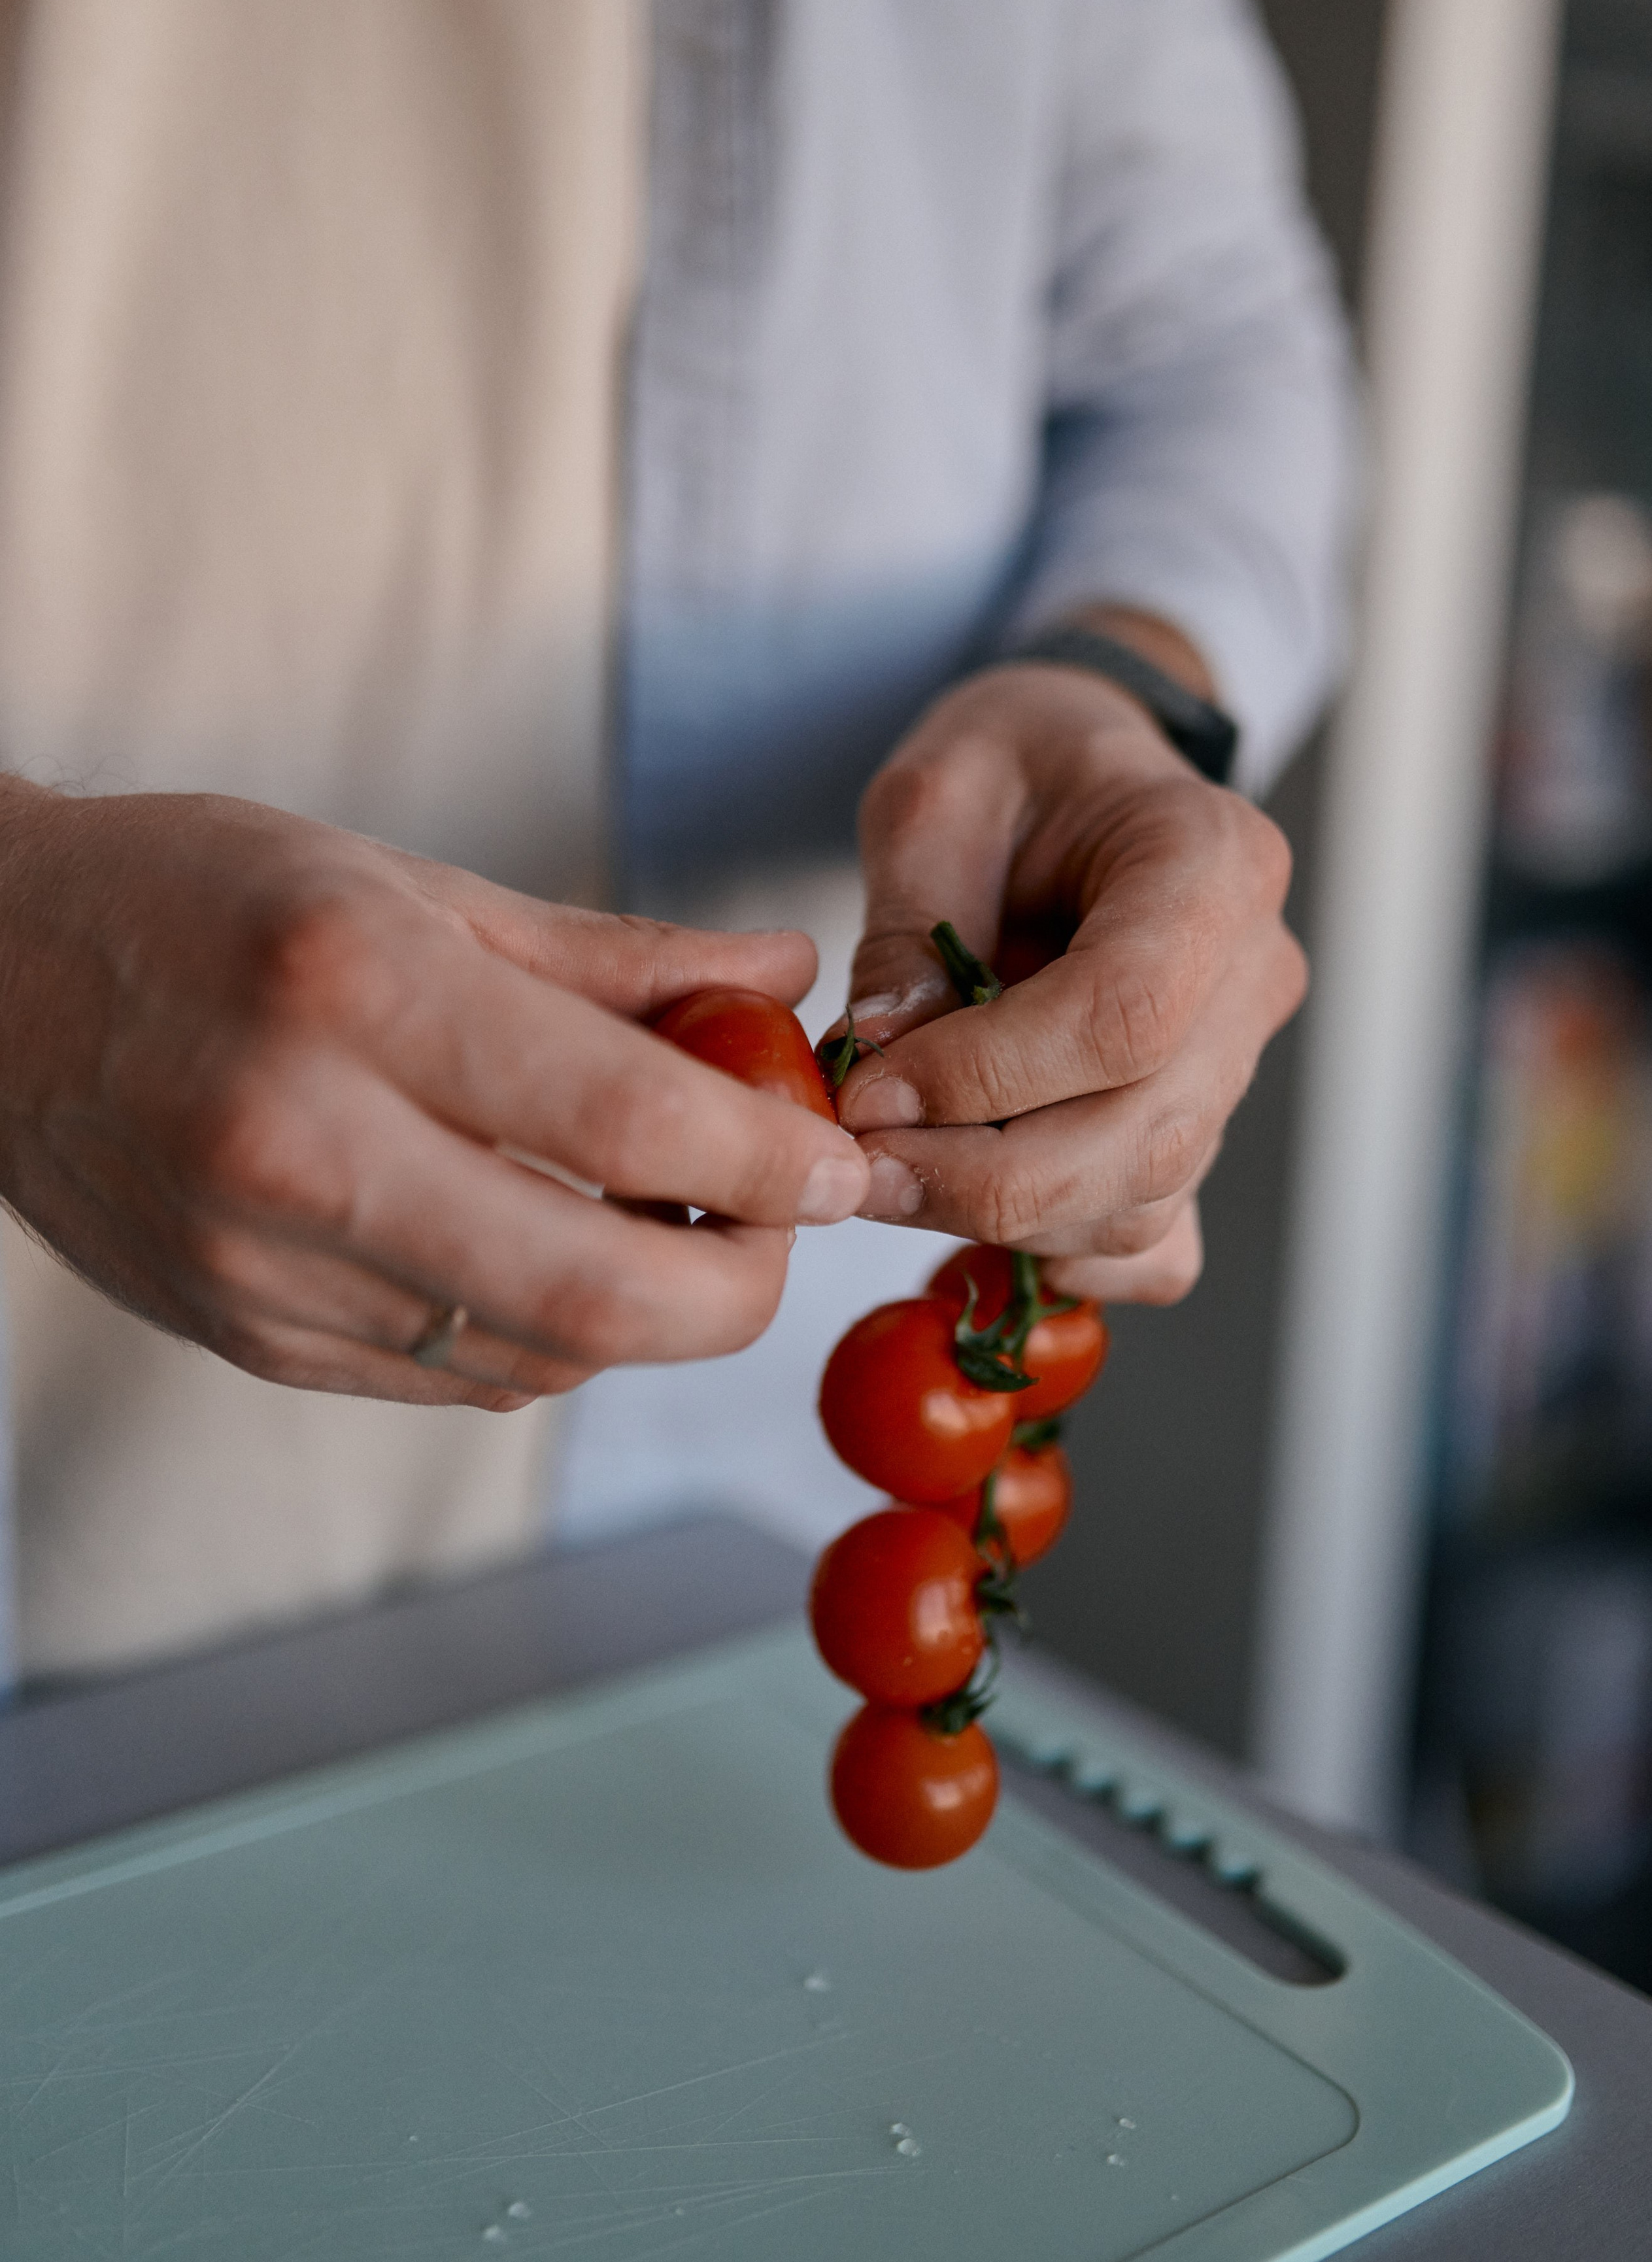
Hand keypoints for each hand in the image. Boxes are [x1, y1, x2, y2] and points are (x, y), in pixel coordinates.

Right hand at [0, 782, 869, 1407]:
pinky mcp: (246, 1339)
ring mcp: (263, 1266)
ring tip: (678, 1221)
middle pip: (604, 1291)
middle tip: (781, 1224)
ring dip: (652, 1312)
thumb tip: (784, 977)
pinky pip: (457, 1377)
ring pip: (542, 1357)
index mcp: (353, 990)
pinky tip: (559, 1254)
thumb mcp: (411, 884)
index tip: (838, 1161)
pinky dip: (549, 1334)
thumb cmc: (203, 899)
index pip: (627, 1117)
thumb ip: (615, 956)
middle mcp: (300, 1144)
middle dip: (742, 1285)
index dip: (773, 1156)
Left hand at [830, 619, 1305, 1302]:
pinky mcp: (1202, 1135)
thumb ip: (910, 917)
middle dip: (980, 1176)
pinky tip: (967, 1213)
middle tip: (853, 1164)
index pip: (1124, 1012)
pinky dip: (1058, 1255)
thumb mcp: (938, 790)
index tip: (866, 1091)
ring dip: (998, 1218)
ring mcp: (1239, 1068)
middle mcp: (1254, 977)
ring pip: (1140, 1203)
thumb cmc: (1020, 768)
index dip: (987, 1076)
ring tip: (884, 1170)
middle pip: (1142, 1135)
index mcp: (1214, 863)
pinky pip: (1152, 1246)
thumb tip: (880, 1049)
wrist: (1085, 785)